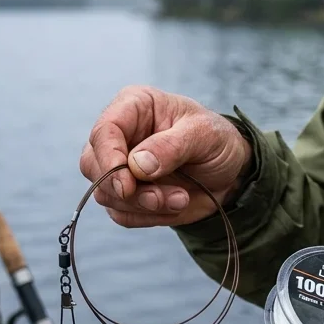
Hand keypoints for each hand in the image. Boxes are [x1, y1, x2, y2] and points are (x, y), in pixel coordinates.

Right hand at [79, 85, 252, 227]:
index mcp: (133, 107)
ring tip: (181, 198)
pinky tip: (175, 205)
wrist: (230, 171)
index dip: (108, 159)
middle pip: (93, 165)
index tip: (126, 185)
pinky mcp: (127, 195)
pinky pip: (122, 214)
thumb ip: (172, 146)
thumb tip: (137, 165)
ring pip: (106, 194)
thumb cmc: (216, 140)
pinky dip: (148, 217)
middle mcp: (119, 136)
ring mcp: (119, 167)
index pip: (103, 131)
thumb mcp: (204, 135)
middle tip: (161, 198)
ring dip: (143, 205)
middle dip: (126, 189)